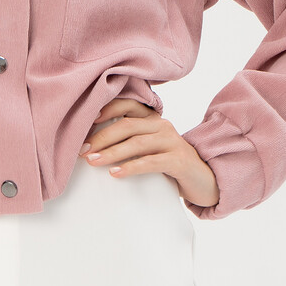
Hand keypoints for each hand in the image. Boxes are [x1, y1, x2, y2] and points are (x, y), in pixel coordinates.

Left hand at [80, 97, 219, 209]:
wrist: (203, 180)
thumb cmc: (168, 163)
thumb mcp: (149, 148)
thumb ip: (129, 141)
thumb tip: (92, 146)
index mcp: (153, 119)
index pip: (128, 104)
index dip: (107, 109)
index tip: (86, 121)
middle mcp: (162, 125)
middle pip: (127, 125)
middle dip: (102, 137)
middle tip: (82, 149)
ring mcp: (172, 141)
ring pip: (136, 143)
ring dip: (111, 152)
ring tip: (92, 161)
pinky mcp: (178, 160)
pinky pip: (150, 162)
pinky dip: (130, 167)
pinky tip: (114, 173)